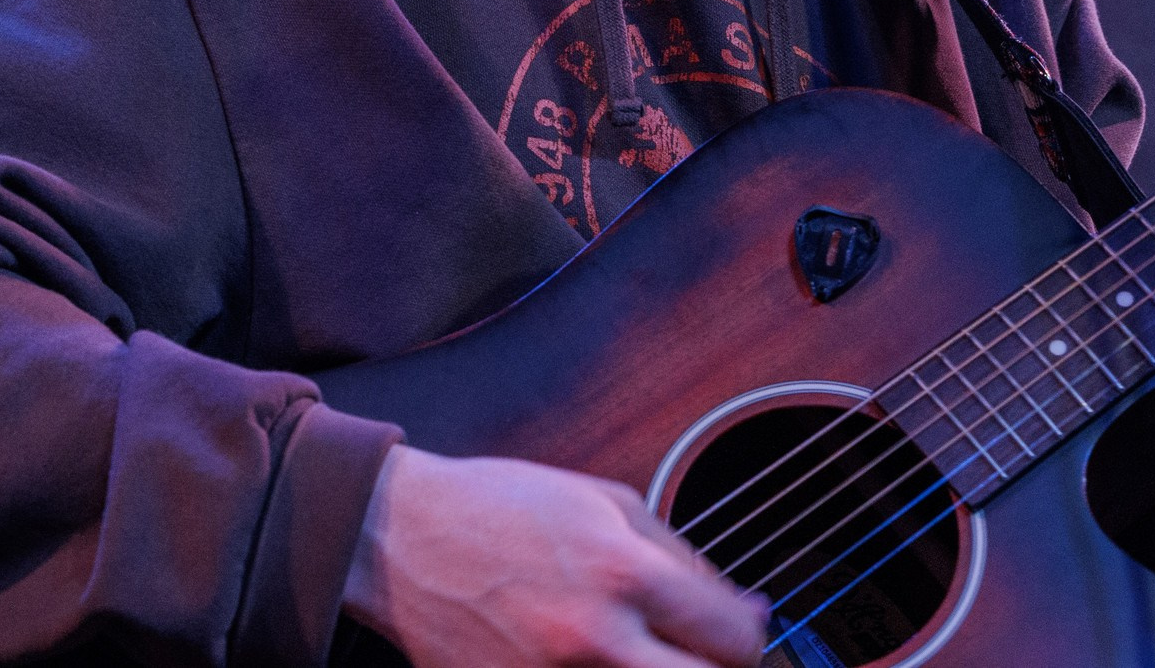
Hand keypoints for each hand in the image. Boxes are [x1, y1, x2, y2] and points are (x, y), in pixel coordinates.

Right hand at [341, 446, 769, 667]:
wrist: (405, 540)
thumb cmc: (504, 509)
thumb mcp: (608, 502)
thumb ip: (682, 560)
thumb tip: (743, 610)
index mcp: (623, 575)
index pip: (733, 640)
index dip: (749, 636)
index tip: (741, 630)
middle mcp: (595, 641)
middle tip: (706, 655)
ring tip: (647, 653)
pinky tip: (599, 664)